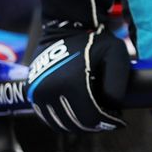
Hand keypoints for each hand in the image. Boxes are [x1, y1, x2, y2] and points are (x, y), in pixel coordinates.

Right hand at [27, 0, 128, 131]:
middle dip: (96, 125)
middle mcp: (50, 91)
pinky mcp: (32, 93)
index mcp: (70, 84)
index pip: (91, 118)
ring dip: (80, 125)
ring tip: (95, 118)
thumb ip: (118, 82)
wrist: (65, 25)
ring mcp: (37, 93)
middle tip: (109, 119)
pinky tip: (78, 115)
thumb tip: (112, 107)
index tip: (118, 119)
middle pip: (77, 124)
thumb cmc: (94, 40)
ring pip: (61, 125)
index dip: (108, 122)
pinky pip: (48, 118)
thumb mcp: (116, 54)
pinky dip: (63, 121)